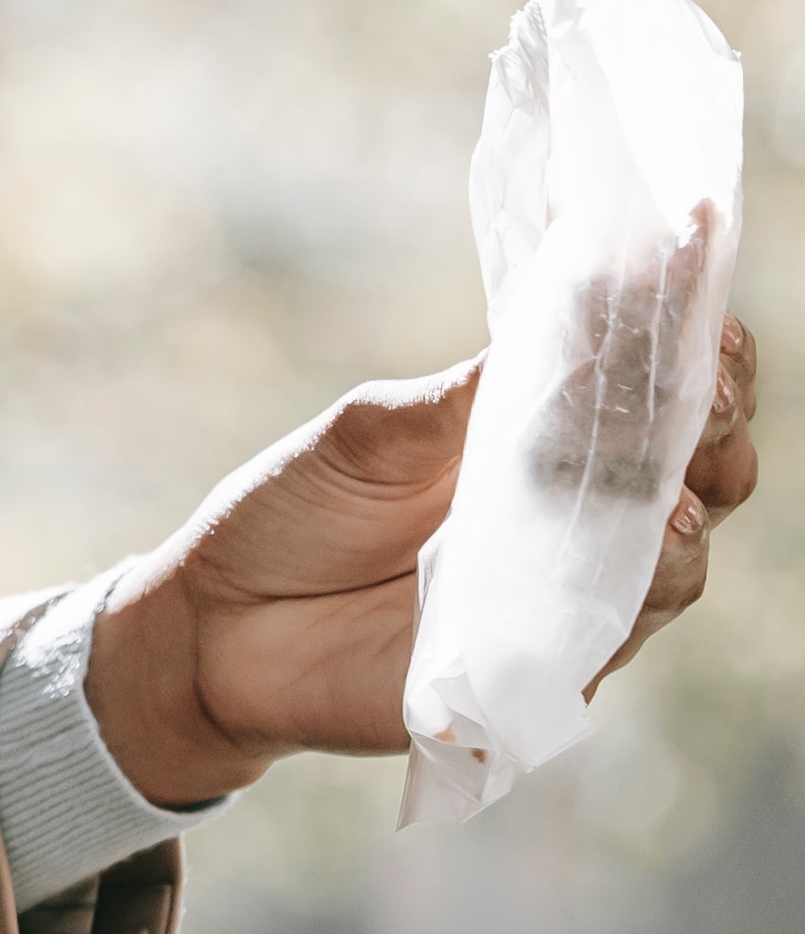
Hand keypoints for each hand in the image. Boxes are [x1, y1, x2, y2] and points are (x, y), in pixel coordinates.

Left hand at [81, 317, 761, 807]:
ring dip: (694, 495)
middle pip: (698, 469)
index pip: (647, 392)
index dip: (684, 336)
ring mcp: (570, 597)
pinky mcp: (545, 670)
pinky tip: (657, 534)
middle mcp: (578, 523)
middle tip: (711, 358)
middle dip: (714, 412)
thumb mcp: (371, 433)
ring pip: (678, 550)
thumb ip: (460, 397)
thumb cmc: (298, 513)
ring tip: (684, 461)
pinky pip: (619, 626)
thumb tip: (558, 328)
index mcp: (542, 449)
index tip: (694, 263)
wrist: (219, 624)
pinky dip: (646, 578)